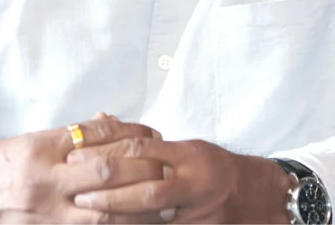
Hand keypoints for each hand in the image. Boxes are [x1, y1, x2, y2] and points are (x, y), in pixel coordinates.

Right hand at [0, 116, 166, 222]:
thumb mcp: (26, 145)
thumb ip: (67, 138)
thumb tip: (108, 124)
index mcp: (39, 147)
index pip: (95, 134)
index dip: (131, 133)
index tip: (153, 133)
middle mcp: (44, 180)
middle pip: (108, 171)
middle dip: (144, 168)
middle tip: (168, 165)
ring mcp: (46, 215)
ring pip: (107, 212)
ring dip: (141, 207)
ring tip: (166, 201)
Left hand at [68, 138, 291, 223]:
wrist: (256, 195)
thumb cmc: (211, 166)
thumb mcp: (183, 146)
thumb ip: (144, 140)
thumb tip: (99, 120)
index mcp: (187, 154)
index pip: (141, 149)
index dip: (107, 152)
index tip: (78, 155)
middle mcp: (193, 182)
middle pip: (146, 188)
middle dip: (110, 191)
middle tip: (78, 191)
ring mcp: (197, 212)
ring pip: (152, 216)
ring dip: (118, 215)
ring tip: (88, 211)